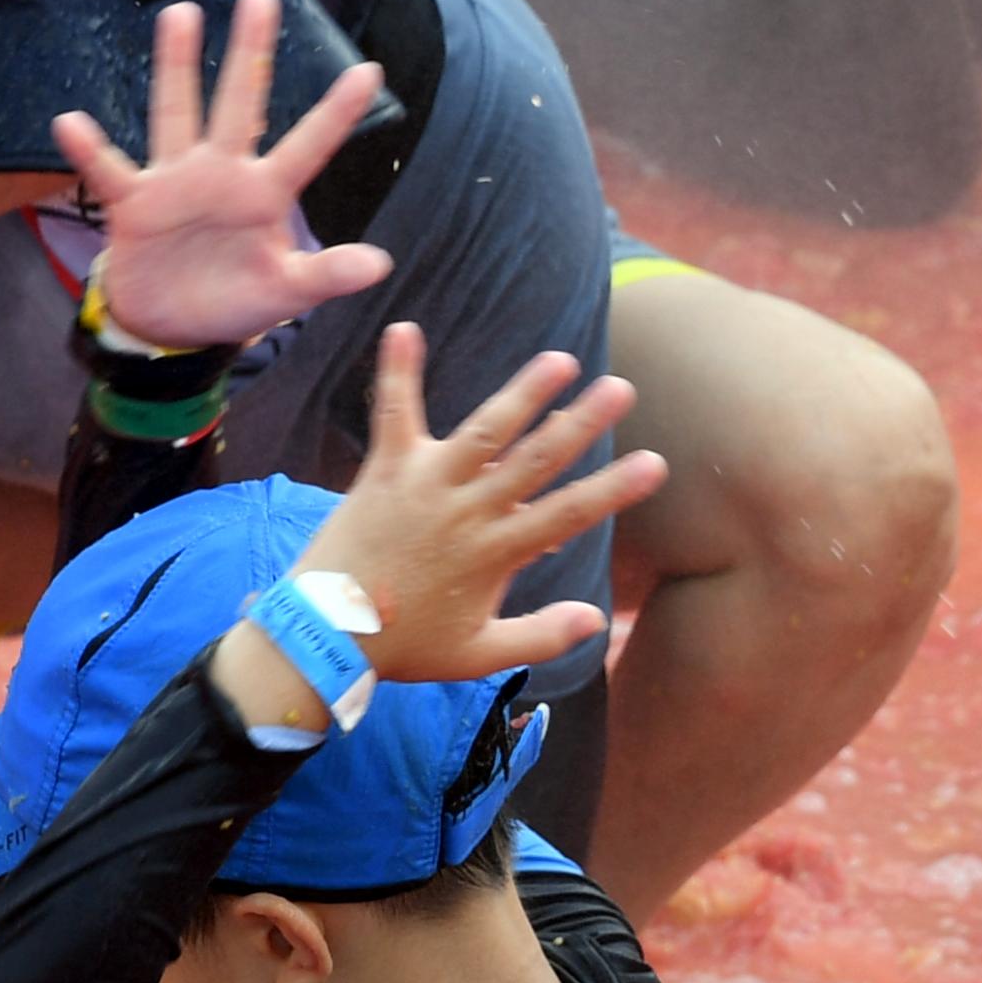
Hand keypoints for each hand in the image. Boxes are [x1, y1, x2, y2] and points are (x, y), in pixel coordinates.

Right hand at [51, 0, 393, 350]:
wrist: (171, 328)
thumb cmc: (234, 300)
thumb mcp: (285, 294)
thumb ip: (326, 275)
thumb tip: (381, 265)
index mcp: (264, 194)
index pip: (307, 147)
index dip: (336, 115)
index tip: (370, 72)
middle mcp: (221, 173)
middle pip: (239, 104)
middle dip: (250, 55)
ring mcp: (175, 183)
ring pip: (176, 114)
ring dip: (177, 67)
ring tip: (180, 14)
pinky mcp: (132, 204)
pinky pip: (108, 173)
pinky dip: (89, 151)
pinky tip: (70, 121)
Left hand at [295, 323, 664, 683]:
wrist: (327, 635)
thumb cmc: (405, 646)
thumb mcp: (478, 655)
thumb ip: (540, 636)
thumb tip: (596, 621)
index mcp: (495, 553)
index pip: (568, 515)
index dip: (614, 488)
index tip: (654, 463)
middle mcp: (468, 511)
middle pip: (536, 460)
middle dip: (582, 422)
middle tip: (620, 388)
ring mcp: (426, 485)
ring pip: (484, 431)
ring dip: (523, 392)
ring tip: (560, 359)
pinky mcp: (385, 470)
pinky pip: (393, 413)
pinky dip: (397, 371)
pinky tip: (405, 326)